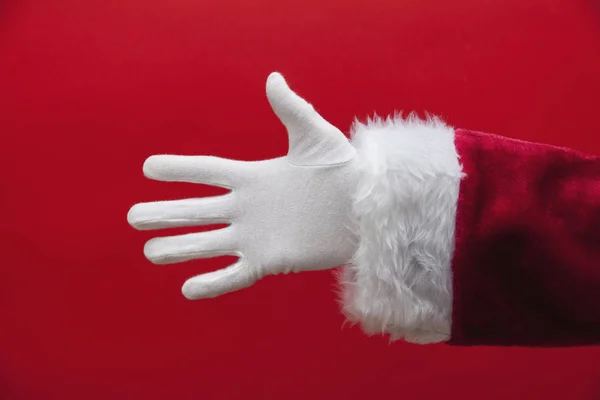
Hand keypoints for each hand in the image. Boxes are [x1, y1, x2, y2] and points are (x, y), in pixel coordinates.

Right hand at [127, 72, 357, 299]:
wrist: (366, 209)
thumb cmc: (343, 170)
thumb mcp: (316, 136)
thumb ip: (292, 110)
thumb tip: (273, 78)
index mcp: (254, 177)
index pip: (208, 171)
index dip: (179, 169)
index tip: (148, 167)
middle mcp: (248, 208)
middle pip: (197, 211)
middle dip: (165, 214)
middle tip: (132, 218)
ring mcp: (257, 236)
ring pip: (208, 244)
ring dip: (179, 248)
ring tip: (149, 252)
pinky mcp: (270, 261)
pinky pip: (235, 274)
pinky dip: (213, 283)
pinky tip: (187, 290)